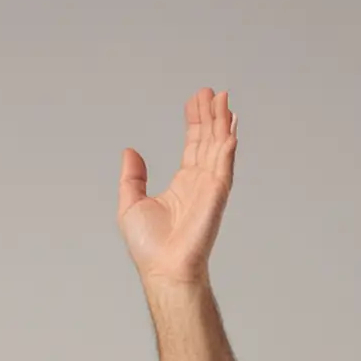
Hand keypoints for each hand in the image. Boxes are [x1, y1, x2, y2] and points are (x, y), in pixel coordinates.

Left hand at [117, 87, 236, 288]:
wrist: (163, 269)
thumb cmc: (149, 247)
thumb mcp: (130, 204)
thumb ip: (132, 178)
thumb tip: (130, 152)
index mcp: (183, 183)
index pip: (193, 144)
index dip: (195, 121)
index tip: (195, 100)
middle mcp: (200, 182)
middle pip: (208, 139)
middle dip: (210, 114)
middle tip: (209, 90)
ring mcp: (210, 187)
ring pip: (218, 146)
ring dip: (220, 121)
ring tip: (221, 97)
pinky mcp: (217, 194)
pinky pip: (224, 164)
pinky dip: (227, 144)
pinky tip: (230, 125)